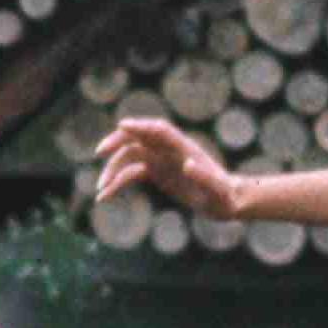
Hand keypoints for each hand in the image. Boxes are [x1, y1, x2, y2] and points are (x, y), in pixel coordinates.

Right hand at [95, 116, 246, 217]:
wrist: (227, 202)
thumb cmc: (225, 196)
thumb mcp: (217, 191)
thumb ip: (205, 178)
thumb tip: (188, 165)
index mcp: (184, 149)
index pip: (160, 130)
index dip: (142, 125)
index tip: (123, 125)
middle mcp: (169, 151)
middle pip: (138, 138)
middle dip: (118, 142)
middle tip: (101, 152)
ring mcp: (161, 161)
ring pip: (130, 156)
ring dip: (113, 170)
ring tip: (100, 190)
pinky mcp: (156, 173)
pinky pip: (131, 173)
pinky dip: (117, 183)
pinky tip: (104, 198)